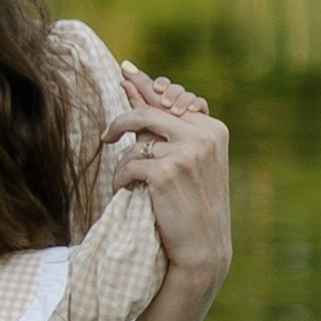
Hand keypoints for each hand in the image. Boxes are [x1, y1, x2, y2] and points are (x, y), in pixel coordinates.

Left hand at [103, 65, 231, 290]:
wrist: (203, 248)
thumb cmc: (194, 204)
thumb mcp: (192, 161)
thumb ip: (171, 130)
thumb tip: (139, 90)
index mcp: (213, 129)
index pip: (171, 101)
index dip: (145, 87)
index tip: (125, 72)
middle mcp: (202, 136)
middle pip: (149, 113)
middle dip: (122, 121)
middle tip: (106, 135)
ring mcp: (185, 153)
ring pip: (137, 143)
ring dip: (125, 164)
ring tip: (128, 181)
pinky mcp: (166, 172)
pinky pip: (129, 165)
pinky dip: (122, 179)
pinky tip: (125, 190)